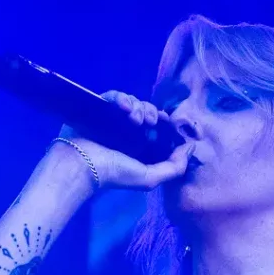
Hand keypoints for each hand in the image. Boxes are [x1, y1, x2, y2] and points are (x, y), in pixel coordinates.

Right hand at [54, 91, 194, 190]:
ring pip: (133, 103)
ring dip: (138, 107)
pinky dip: (122, 98)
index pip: (158, 127)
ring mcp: (112, 119)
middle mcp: (127, 132)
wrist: (82, 165)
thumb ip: (175, 167)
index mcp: (139, 146)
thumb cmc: (115, 174)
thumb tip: (192, 147)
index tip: (168, 123)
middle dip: (151, 113)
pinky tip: (124, 108)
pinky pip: (115, 96)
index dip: (165, 123)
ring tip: (135, 119)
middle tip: (149, 122)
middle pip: (147, 112)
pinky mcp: (99, 108)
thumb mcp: (150, 178)